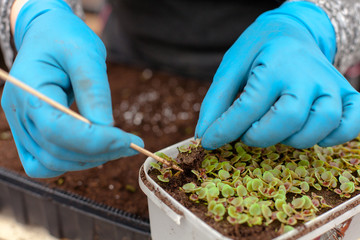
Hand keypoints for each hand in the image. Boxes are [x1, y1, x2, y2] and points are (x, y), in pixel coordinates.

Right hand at [1, 0, 142, 177]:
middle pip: (56, 150)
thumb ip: (93, 89)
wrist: (48, 35)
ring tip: (118, 146)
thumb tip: (107, 126)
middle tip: (130, 144)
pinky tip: (93, 151)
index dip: (95, 141)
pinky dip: (70, 162)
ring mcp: (21, 124)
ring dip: (89, 160)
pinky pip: (44, 162)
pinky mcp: (30, 132)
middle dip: (99, 152)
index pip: (56, 129)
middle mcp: (19, 112)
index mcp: (29, 88)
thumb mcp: (86, 53)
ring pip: (52, 161)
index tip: (128, 140)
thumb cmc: (65, 38)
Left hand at [195, 1, 359, 149]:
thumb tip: (204, 137)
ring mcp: (331, 84)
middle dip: (259, 136)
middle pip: (289, 117)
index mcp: (275, 62)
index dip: (225, 129)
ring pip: (323, 124)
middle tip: (246, 133)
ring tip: (276, 130)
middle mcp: (307, 73)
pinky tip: (312, 133)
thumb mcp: (231, 67)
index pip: (248, 106)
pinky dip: (334, 137)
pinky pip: (352, 124)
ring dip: (294, 138)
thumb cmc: (259, 51)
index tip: (210, 142)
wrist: (292, 32)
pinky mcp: (346, 93)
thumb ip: (216, 101)